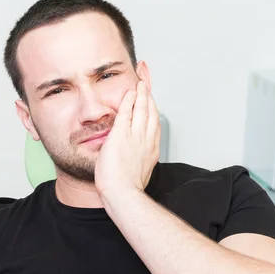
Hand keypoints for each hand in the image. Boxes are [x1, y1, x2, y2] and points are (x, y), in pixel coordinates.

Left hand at [95, 80, 161, 198]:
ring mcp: (135, 136)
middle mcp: (146, 139)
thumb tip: (133, 157)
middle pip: (151, 110)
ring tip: (141, 81)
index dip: (153, 107)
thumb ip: (137, 159)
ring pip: (142, 109)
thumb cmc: (127, 189)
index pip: (154, 122)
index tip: (151, 98)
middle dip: (149, 92)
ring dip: (141, 93)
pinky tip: (129, 92)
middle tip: (147, 79)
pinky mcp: (121, 135)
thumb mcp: (138, 171)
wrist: (123, 194)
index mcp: (151, 148)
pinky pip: (126, 113)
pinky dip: (129, 101)